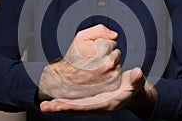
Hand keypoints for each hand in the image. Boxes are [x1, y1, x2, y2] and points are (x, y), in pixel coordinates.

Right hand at [38, 24, 121, 99]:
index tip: (93, 51)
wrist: (67, 79)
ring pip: (117, 64)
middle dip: (107, 54)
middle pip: (117, 52)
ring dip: (109, 64)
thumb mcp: (82, 37)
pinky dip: (109, 74)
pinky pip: (117, 74)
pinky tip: (99, 75)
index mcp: (103, 49)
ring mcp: (112, 75)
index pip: (113, 42)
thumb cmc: (74, 58)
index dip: (102, 45)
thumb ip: (100, 30)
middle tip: (94, 59)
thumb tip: (115, 35)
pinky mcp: (113, 84)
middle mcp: (109, 63)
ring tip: (95, 67)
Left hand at [39, 67, 156, 116]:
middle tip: (45, 107)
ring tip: (44, 105)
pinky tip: (54, 99)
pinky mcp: (90, 100)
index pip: (88, 107)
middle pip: (76, 109)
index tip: (60, 106)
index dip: (74, 107)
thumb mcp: (137, 83)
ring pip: (74, 106)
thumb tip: (137, 73)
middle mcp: (97, 106)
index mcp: (107, 104)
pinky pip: (76, 102)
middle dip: (60, 108)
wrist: (134, 93)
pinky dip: (65, 101)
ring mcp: (93, 103)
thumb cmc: (134, 88)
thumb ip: (137, 79)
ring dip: (59, 106)